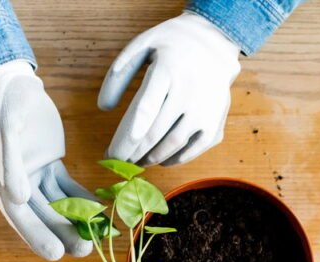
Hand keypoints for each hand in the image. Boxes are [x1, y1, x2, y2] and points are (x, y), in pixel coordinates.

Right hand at [0, 61, 93, 260]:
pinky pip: (68, 187)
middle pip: (40, 215)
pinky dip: (83, 199)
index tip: (55, 253)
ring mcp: (34, 175)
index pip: (17, 214)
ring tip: (97, 237)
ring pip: (57, 204)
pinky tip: (101, 211)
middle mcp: (15, 183)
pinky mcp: (51, 165)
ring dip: (75, 221)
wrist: (14, 81)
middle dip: (62, 233)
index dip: (35, 234)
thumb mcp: (4, 128)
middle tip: (85, 251)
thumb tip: (18, 199)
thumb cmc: (4, 102)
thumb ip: (10, 163)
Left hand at [99, 13, 240, 166]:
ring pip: (174, 144)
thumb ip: (119, 73)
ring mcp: (206, 109)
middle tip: (118, 162)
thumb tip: (103, 107)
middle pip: (155, 133)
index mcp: (168, 70)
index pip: (144, 110)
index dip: (126, 138)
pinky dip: (175, 159)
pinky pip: (194, 149)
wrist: (216, 41)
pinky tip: (161, 159)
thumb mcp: (142, 45)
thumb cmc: (172, 45)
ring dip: (151, 158)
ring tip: (136, 161)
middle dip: (132, 153)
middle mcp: (189, 91)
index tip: (111, 154)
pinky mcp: (216, 122)